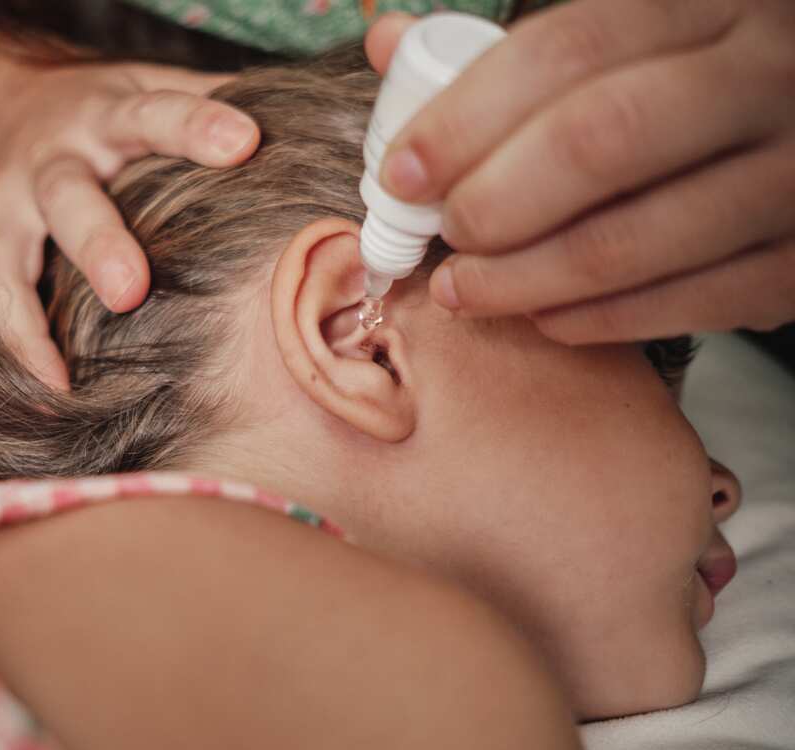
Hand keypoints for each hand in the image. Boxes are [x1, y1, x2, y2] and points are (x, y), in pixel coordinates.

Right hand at [0, 56, 258, 386]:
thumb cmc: (102, 108)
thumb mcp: (149, 85)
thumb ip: (209, 104)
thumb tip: (305, 122)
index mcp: (107, 113)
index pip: (152, 114)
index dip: (195, 126)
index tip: (245, 142)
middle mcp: (56, 158)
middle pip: (71, 197)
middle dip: (98, 242)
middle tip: (131, 290)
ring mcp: (16, 203)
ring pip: (19, 257)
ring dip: (42, 315)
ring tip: (69, 371)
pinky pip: (0, 296)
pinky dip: (22, 346)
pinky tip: (54, 390)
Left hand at [366, 1, 794, 342]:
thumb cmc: (689, 88)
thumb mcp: (627, 39)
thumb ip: (514, 51)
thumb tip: (389, 43)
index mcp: (710, 5)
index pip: (569, 49)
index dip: (468, 118)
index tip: (404, 172)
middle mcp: (765, 77)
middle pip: (598, 142)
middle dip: (492, 202)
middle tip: (443, 234)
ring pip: (630, 240)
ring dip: (521, 280)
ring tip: (461, 290)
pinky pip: (682, 305)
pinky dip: (594, 320)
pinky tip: (543, 315)